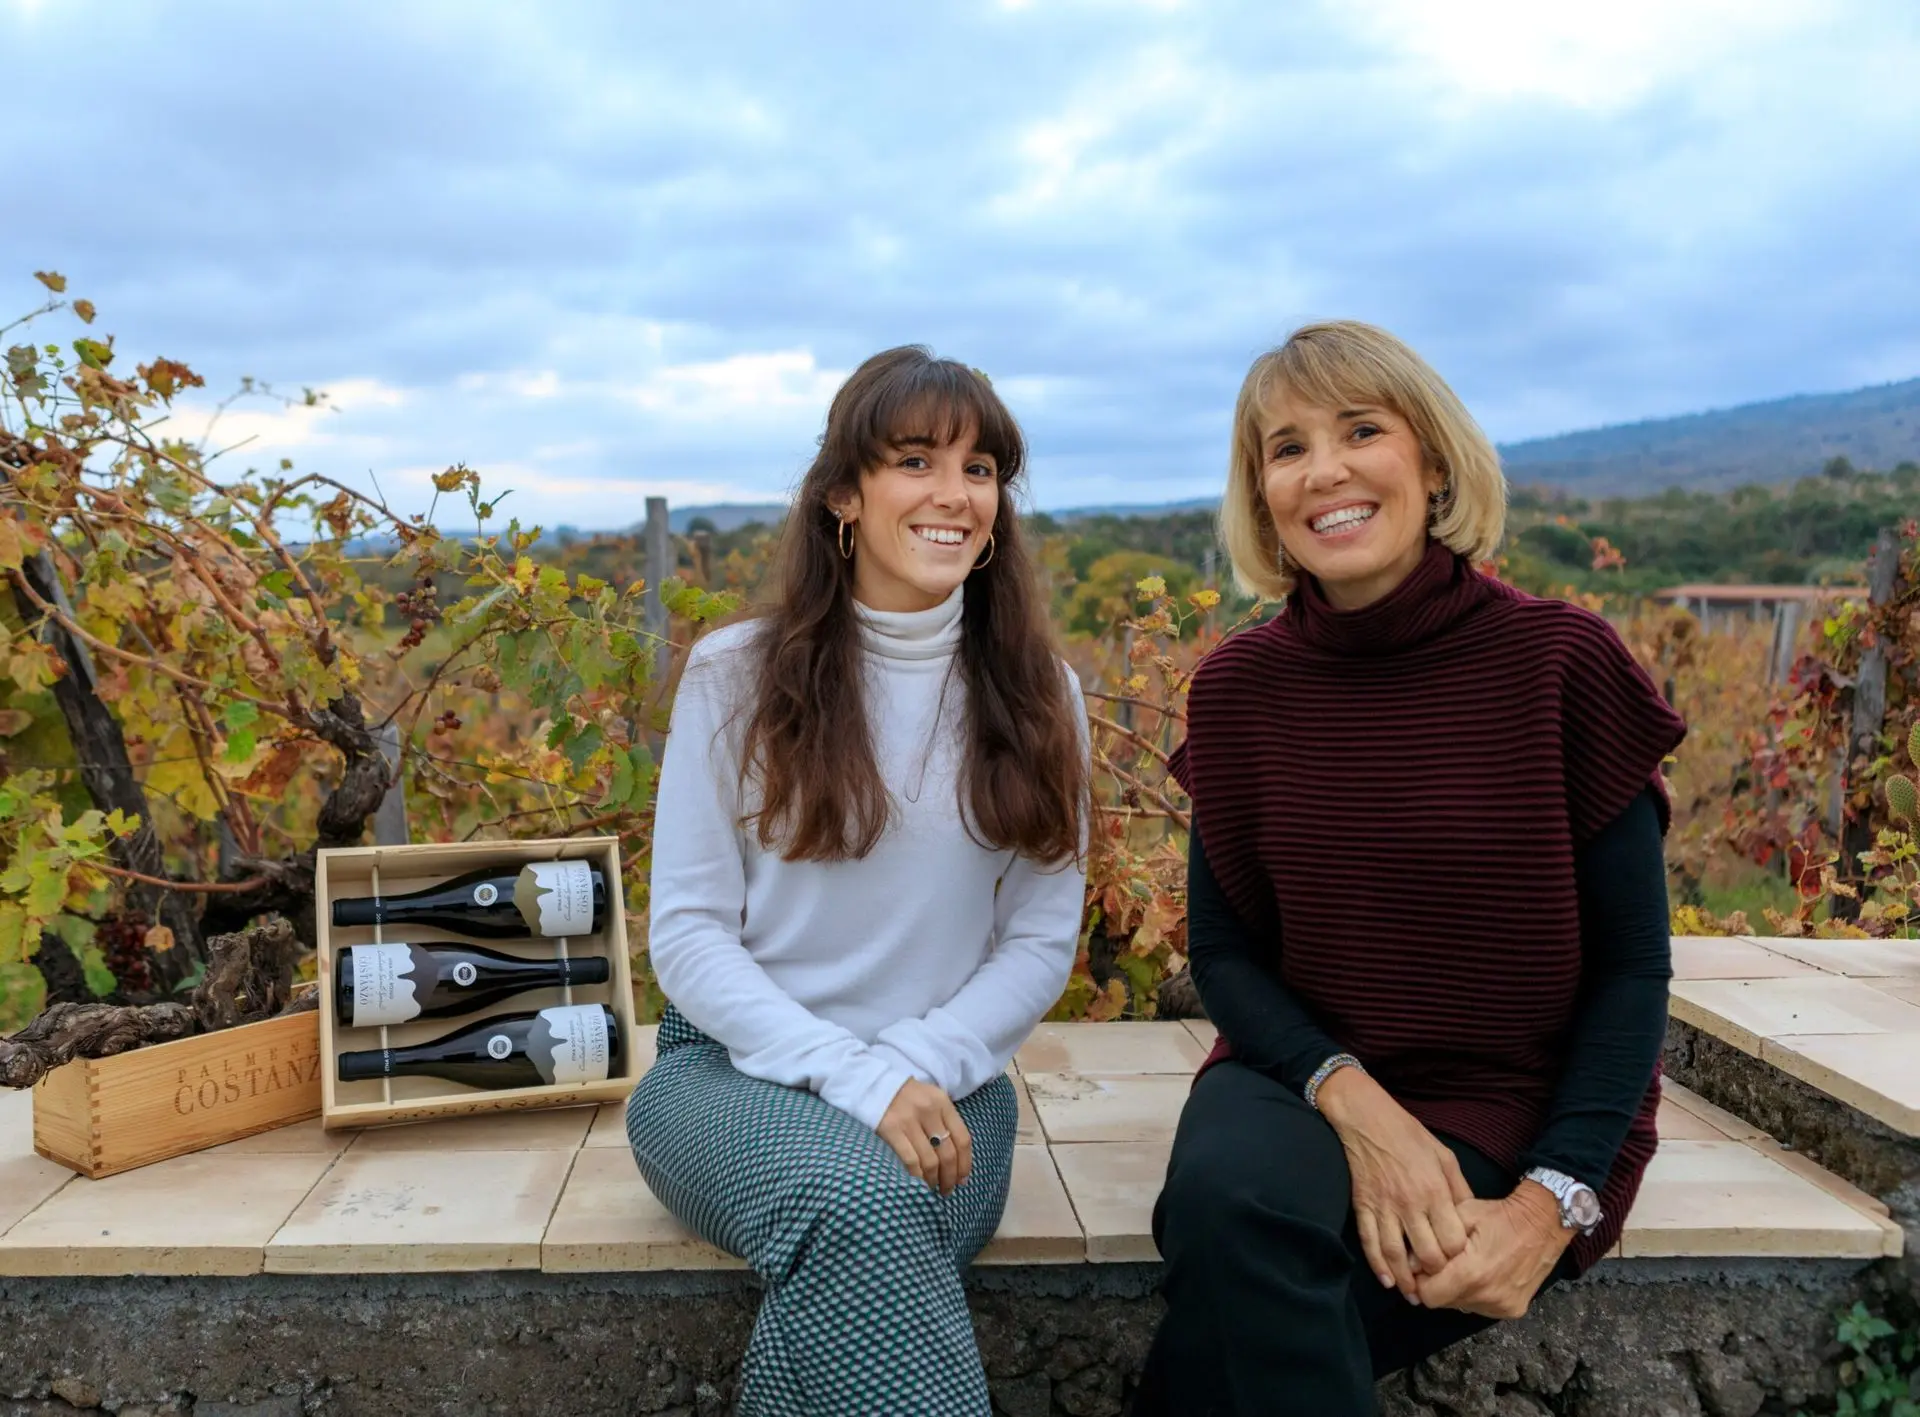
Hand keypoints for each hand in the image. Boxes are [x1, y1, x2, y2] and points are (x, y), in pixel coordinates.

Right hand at [876, 1079, 972, 1195]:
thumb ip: (945, 1121)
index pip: (962, 1138)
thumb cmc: (907, 1097)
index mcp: (942, 1102)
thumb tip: (958, 1159)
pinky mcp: (890, 1130)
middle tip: (947, 1190)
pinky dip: (917, 1176)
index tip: (962, 1180)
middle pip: (948, 1153)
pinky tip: (918, 1183)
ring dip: (934, 1180)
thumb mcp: (931, 1100)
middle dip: (950, 1177)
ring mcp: (908, 1121)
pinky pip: (910, 1160)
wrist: (874, 1085)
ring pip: (930, 1161)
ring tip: (933, 1188)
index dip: (965, 1164)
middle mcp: (928, 1111)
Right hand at [1315, 1067, 1471, 1303]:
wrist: (1366, 1119)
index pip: (1452, 1240)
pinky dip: (1378, 1265)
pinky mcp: (1363, 1206)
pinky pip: (1370, 1242)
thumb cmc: (1409, 1135)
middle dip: (1436, 1274)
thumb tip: (1469, 1217)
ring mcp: (1384, 1207)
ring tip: (1415, 1296)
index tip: (1462, 1266)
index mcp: (1434, 1191)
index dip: (1459, 1259)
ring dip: (1406, 1281)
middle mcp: (1410, 1204)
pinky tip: (1387, 1281)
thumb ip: (1458, 1189)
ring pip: (1396, 1255)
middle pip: (1427, 1254)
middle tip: (1441, 1285)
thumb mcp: (1444, 1156)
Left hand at [1415, 1184, 1573, 1317]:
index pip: (1428, 1296)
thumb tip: (1409, 1262)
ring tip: (1464, 1266)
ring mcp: (1502, 1306)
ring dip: (1456, 1290)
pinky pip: (1482, 1307)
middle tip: (1443, 1263)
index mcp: (1471, 1274)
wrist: (1543, 1222)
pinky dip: (1475, 1294)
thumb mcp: (1461, 1216)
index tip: (1422, 1265)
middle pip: (1444, 1302)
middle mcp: (1487, 1297)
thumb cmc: (1499, 1215)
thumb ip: (1432, 1240)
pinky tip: (1481, 1274)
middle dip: (1437, 1284)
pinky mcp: (1514, 1310)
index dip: (1420, 1281)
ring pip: (1462, 1306)